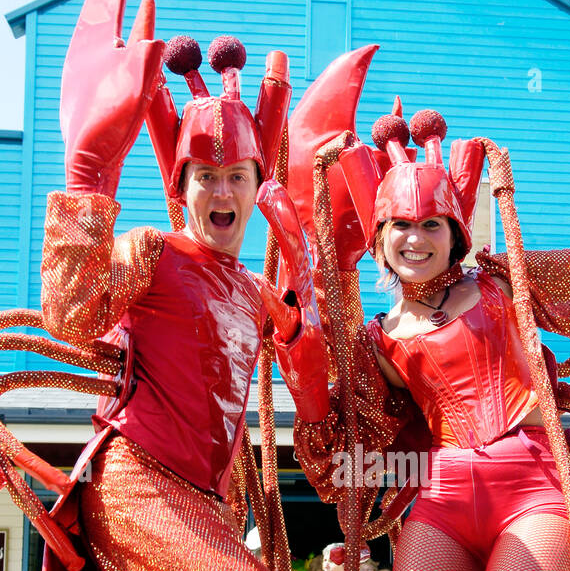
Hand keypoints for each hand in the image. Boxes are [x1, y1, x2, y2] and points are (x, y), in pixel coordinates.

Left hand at [60, 0, 164, 196]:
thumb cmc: (109, 123)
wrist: (87, 163)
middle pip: (103, 4)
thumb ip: (147, 51)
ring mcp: (88, 68)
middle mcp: (85, 48)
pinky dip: (128, 40)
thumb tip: (153, 36)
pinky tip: (139, 40)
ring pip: (109, 28)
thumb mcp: (136, 82)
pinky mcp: (94, 87)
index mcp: (92, 40)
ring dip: (125, 11)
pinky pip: (113, 52)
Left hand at [256, 180, 329, 422]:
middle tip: (270, 189)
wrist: (313, 382)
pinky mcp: (298, 330)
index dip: (282, 216)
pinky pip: (281, 311)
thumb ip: (271, 296)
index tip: (269, 189)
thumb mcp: (283, 316)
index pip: (292, 244)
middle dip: (283, 217)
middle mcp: (306, 291)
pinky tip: (257, 281)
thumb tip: (255, 279)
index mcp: (300, 285)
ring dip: (284, 240)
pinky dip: (269, 298)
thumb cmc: (298, 349)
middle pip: (296, 246)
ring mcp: (304, 308)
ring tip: (271, 214)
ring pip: (295, 269)